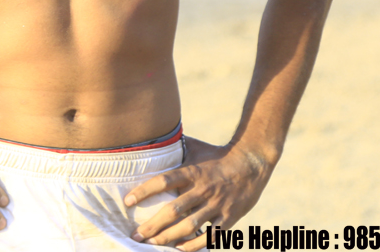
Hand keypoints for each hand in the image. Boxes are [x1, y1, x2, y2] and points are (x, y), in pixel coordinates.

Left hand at [124, 138, 274, 250]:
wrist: (252, 162)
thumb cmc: (218, 155)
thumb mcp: (196, 148)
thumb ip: (176, 147)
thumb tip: (154, 138)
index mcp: (192, 171)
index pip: (164, 181)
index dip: (144, 191)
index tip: (128, 201)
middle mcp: (203, 189)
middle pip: (174, 210)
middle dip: (152, 225)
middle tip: (136, 235)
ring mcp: (216, 204)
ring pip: (189, 225)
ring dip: (168, 237)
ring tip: (152, 243)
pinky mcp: (229, 217)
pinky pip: (210, 235)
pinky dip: (194, 244)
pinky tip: (180, 249)